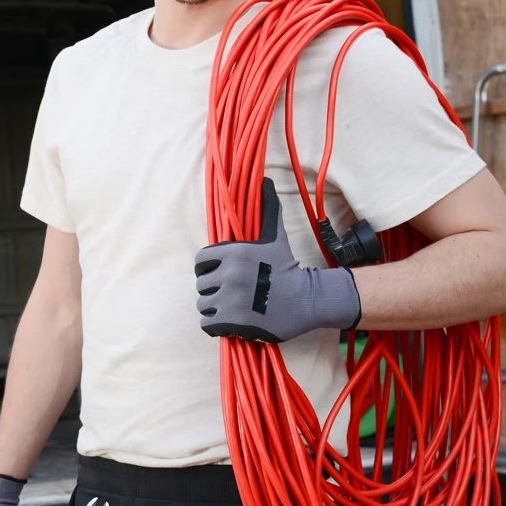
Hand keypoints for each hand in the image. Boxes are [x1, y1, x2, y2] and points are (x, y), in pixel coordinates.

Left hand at [195, 178, 362, 343]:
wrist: (306, 300)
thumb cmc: (287, 267)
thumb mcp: (276, 236)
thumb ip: (268, 208)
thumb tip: (266, 181)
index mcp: (233, 253)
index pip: (200, 261)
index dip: (208, 268)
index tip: (222, 273)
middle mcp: (229, 275)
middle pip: (202, 284)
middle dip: (214, 288)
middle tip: (232, 292)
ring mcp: (230, 301)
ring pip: (203, 304)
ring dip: (214, 307)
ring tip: (232, 307)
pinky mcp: (232, 323)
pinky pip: (207, 324)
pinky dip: (215, 325)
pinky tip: (230, 321)